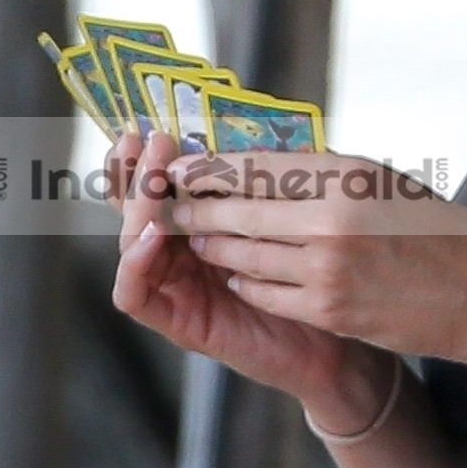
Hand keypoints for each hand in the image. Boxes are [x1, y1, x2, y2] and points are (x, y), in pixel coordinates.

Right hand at [110, 130, 369, 415]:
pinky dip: (135, 263)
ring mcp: (175, 287)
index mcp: (201, 222)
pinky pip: (134, 294)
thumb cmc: (318, 277)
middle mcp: (179, 252)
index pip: (158, 183)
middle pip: (133, 207)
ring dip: (136, 208)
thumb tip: (242, 128)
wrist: (336, 342)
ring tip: (154, 181)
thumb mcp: (290, 218)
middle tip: (149, 142)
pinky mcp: (177, 321)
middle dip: (137, 171)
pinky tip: (153, 235)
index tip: (155, 125)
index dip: (147, 156)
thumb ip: (260, 182)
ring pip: (130, 242)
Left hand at [161, 149, 466, 365]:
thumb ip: (320, 175)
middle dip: (194, 208)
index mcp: (345, 173)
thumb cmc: (435, 230)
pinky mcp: (326, 309)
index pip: (253, 165)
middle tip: (170, 204)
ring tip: (200, 236)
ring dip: (213, 244)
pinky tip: (240, 272)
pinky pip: (261, 290)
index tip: (182, 166)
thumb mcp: (380, 181)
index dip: (209, 167)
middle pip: (235, 209)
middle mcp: (331, 217)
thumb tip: (255, 164)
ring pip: (239, 253)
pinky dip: (244, 279)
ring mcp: (326, 267)